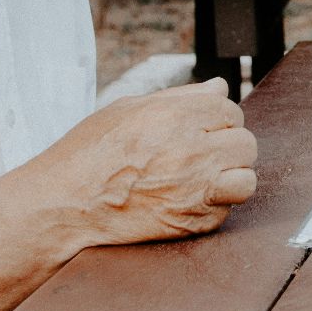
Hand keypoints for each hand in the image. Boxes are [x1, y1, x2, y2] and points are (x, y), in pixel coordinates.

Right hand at [34, 78, 257, 245]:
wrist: (64, 207)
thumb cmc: (89, 154)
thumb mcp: (128, 110)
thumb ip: (180, 98)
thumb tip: (219, 88)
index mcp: (177, 117)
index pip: (229, 109)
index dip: (216, 119)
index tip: (199, 129)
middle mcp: (193, 151)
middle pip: (245, 142)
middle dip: (228, 145)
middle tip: (202, 154)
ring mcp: (196, 189)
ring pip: (247, 178)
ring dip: (232, 176)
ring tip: (206, 178)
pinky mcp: (193, 222)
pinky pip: (227, 211)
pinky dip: (215, 206)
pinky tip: (189, 200)